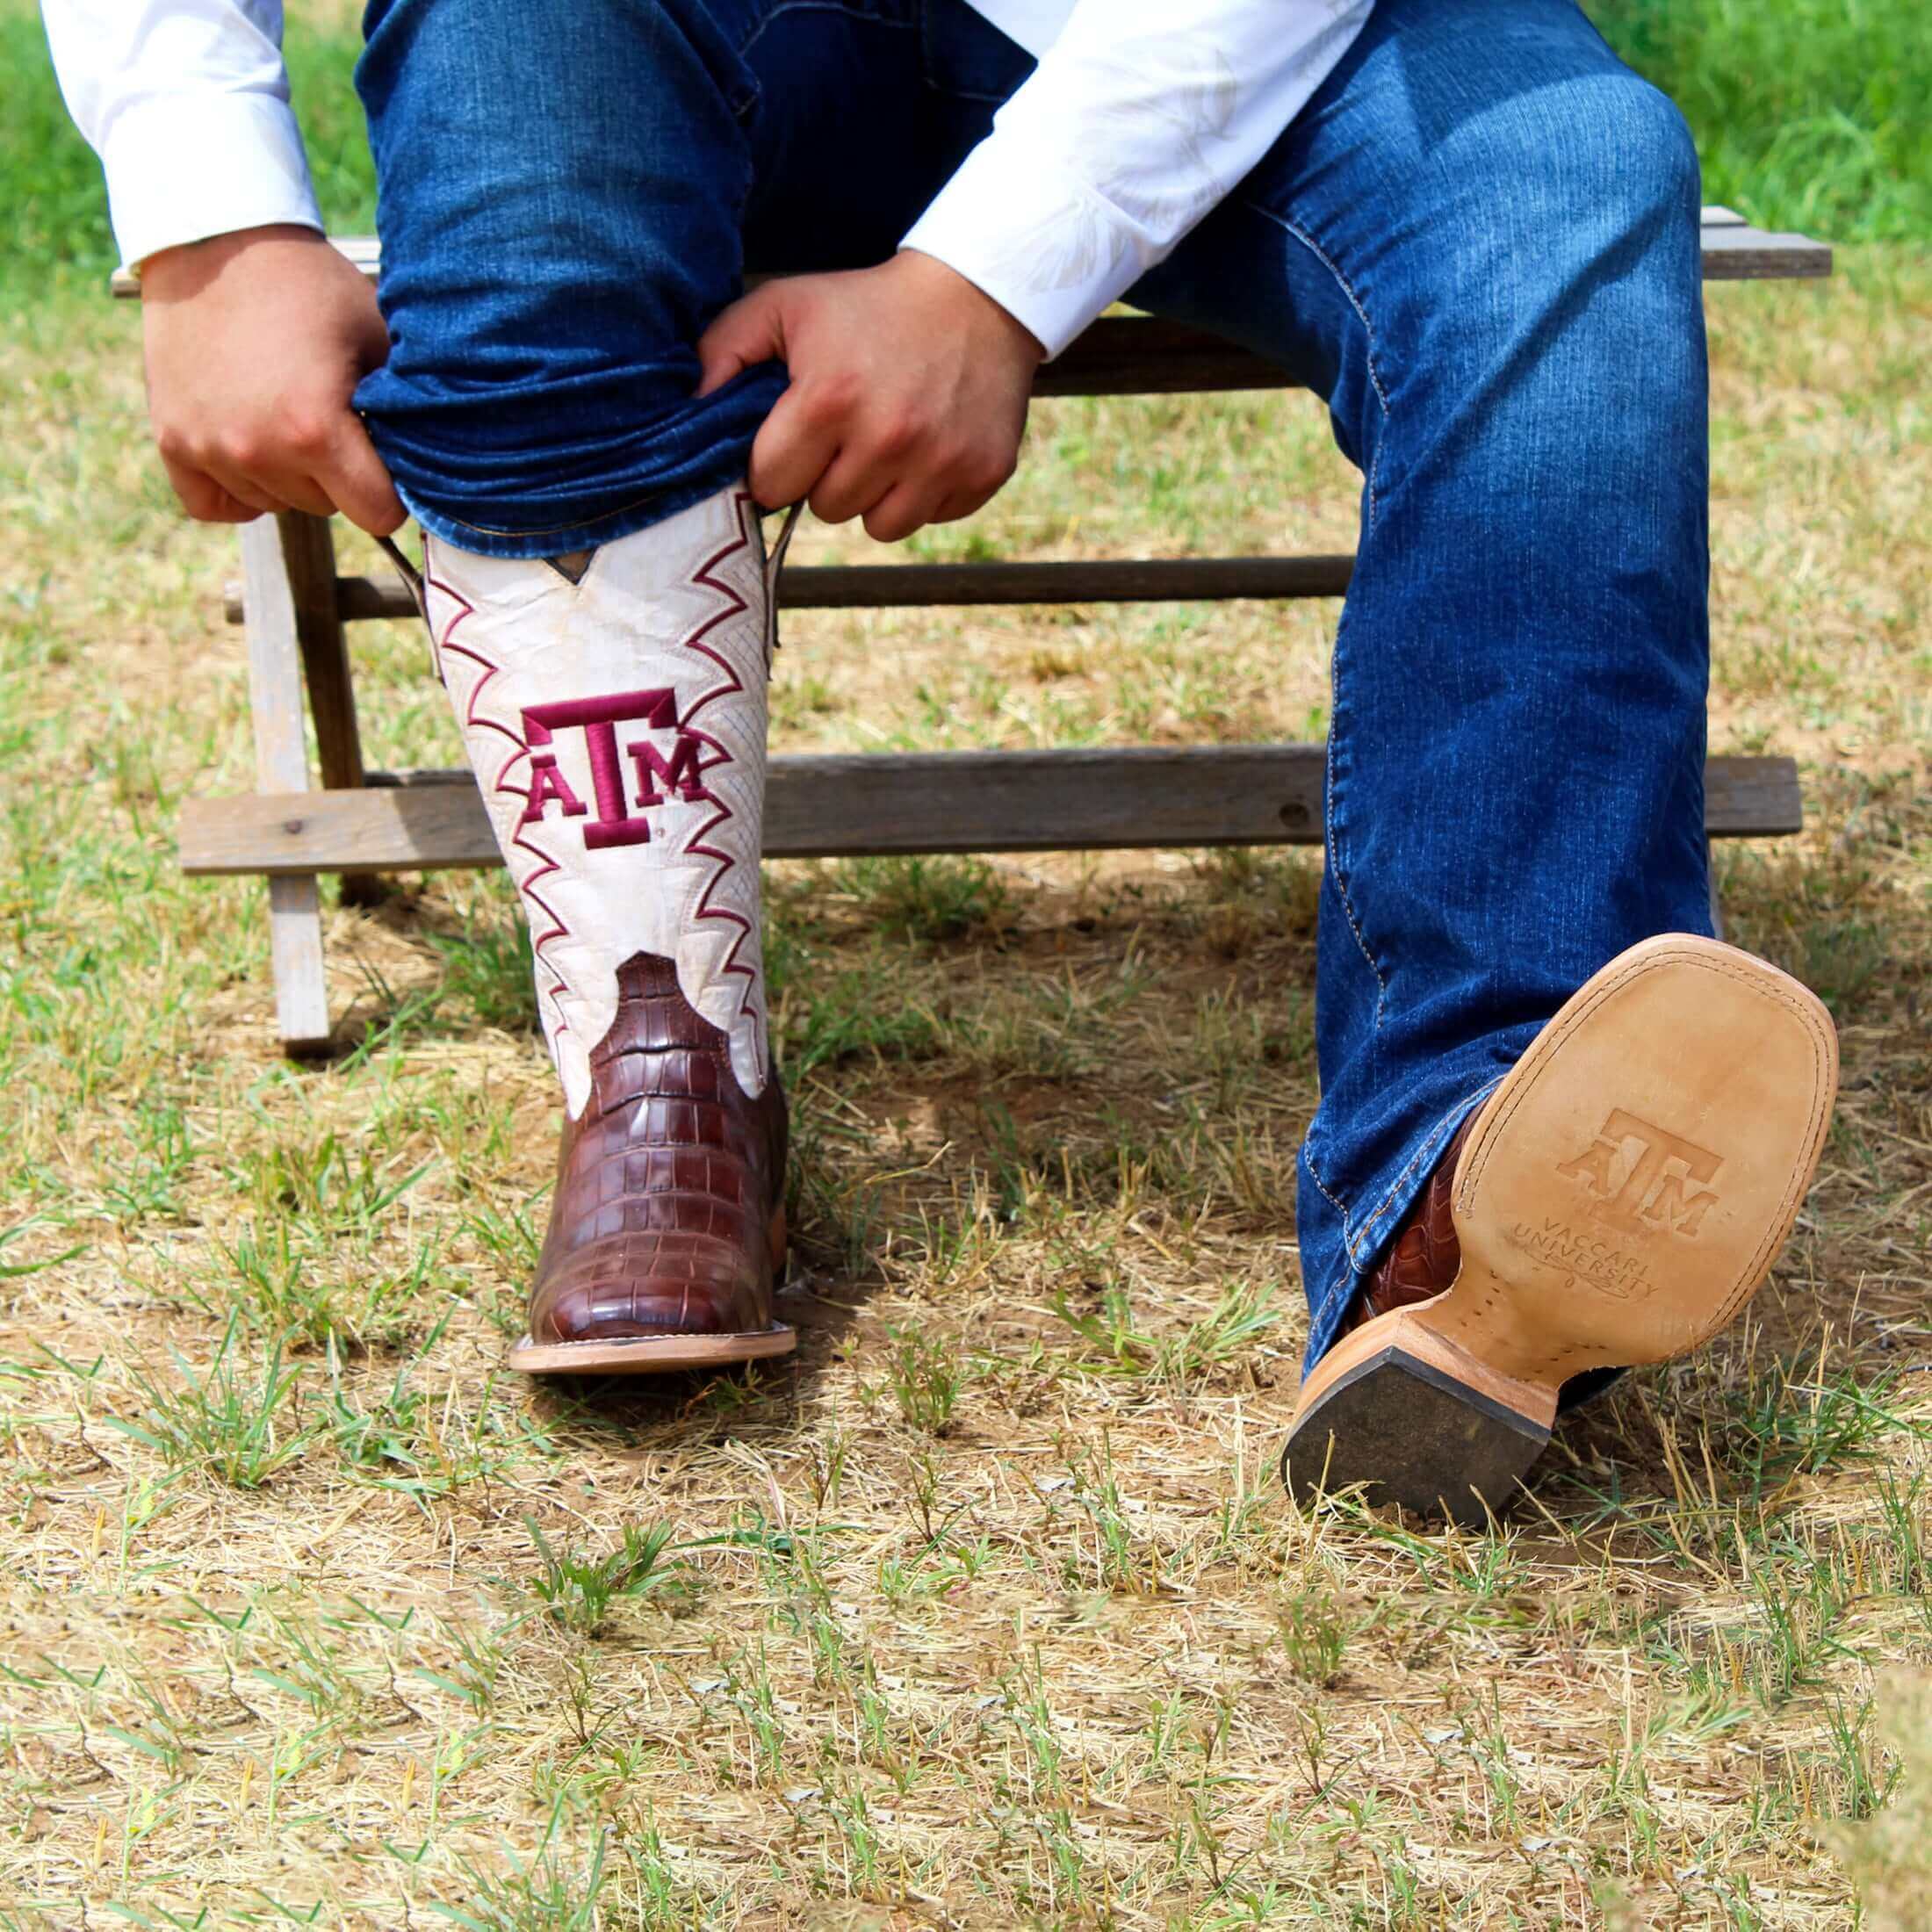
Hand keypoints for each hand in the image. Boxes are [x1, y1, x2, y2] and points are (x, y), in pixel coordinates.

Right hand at [139, 225, 404, 533]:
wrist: (217, 240)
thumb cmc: (310, 286)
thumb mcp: (378, 337)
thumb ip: (407, 408)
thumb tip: (440, 459)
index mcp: (315, 430)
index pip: (377, 514)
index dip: (389, 488)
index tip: (382, 455)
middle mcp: (257, 450)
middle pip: (326, 508)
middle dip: (337, 473)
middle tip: (328, 414)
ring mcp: (208, 448)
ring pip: (275, 503)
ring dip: (287, 474)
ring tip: (283, 410)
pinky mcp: (171, 441)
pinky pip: (215, 506)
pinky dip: (237, 489)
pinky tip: (252, 450)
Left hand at [696, 251, 1041, 542]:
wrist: (978, 297)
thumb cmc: (867, 306)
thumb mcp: (787, 306)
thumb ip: (723, 352)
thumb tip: (688, 411)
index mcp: (828, 399)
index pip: (772, 484)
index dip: (777, 462)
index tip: (796, 435)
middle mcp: (886, 438)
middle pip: (825, 509)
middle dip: (827, 477)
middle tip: (848, 429)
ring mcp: (939, 462)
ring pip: (877, 527)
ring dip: (874, 494)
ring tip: (886, 441)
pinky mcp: (980, 476)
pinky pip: (928, 518)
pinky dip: (922, 494)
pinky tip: (926, 446)